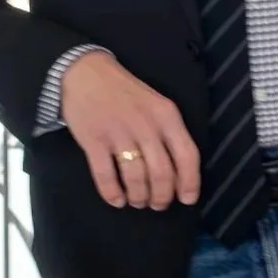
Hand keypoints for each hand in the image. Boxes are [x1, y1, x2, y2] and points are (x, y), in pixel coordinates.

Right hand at [60, 52, 203, 211]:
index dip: (190, 183)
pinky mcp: (93, 140)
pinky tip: (116, 199)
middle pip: (162, 173)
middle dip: (161, 197)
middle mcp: (146, 125)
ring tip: (137, 201)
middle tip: (156, 204)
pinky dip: (112, 193)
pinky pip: (105, 176)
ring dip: (138, 197)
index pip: (187, 155)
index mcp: (167, 116)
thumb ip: (169, 134)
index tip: (187, 199)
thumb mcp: (157, 105)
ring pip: (136, 178)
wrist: (87, 72)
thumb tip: (179, 175)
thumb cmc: (126, 93)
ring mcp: (118, 133)